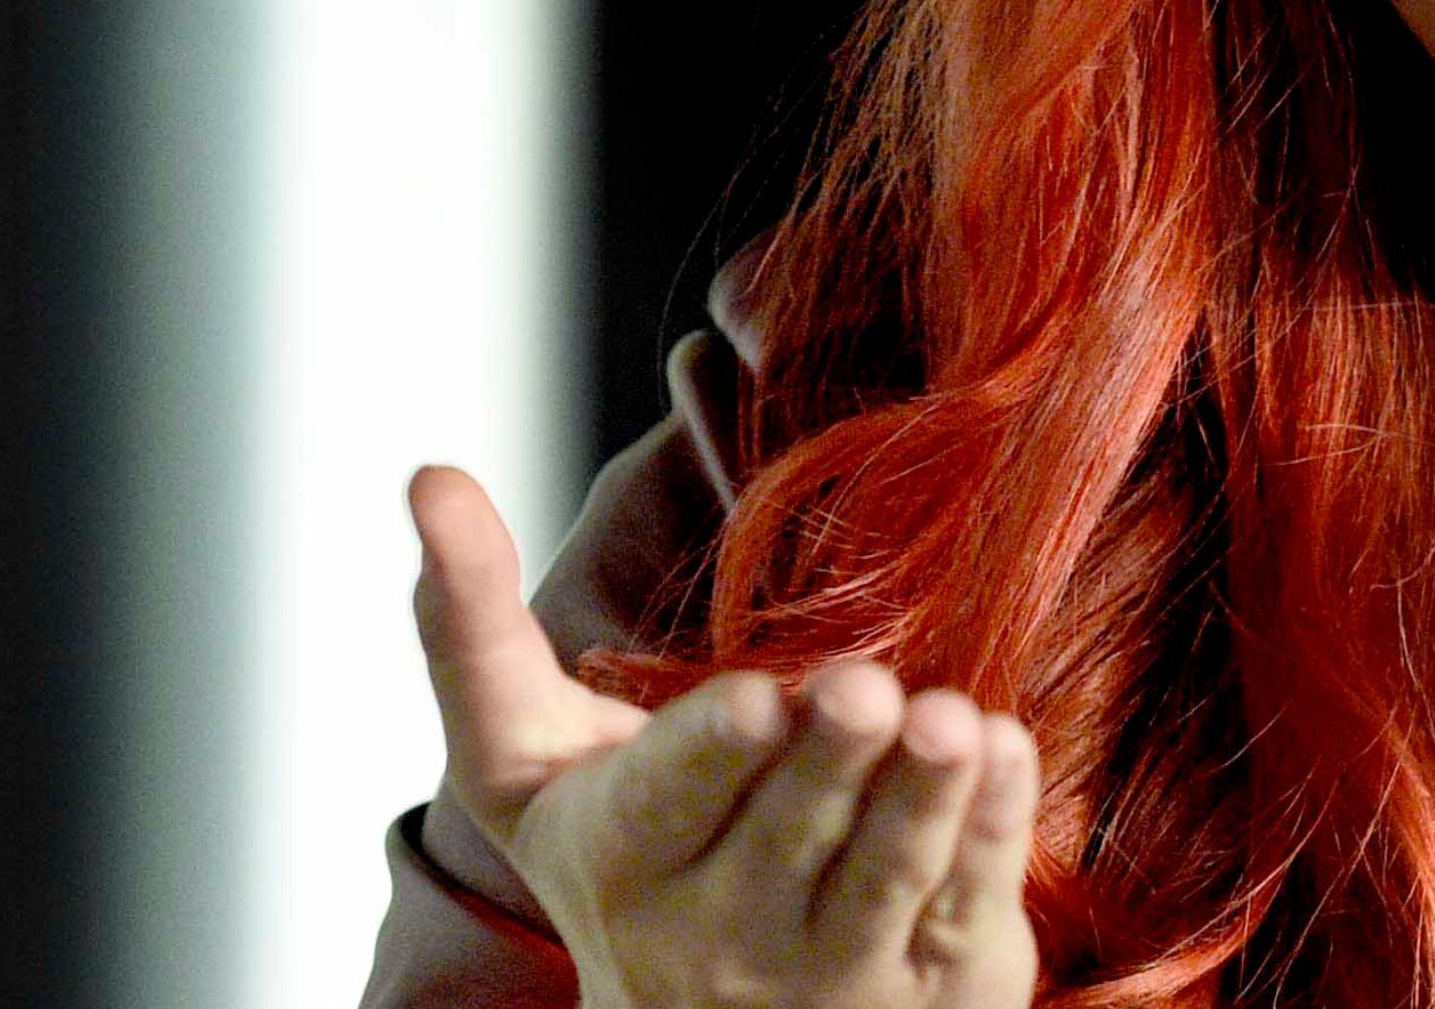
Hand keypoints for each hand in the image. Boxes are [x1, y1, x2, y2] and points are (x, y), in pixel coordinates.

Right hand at [410, 466, 1042, 1008]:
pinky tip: (1005, 752)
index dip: (710, 751)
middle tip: (863, 689)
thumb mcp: (518, 755)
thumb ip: (469, 622)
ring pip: (884, 877)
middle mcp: (720, 929)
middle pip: (786, 831)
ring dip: (924, 798)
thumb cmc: (617, 846)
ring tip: (954, 723)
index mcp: (620, 856)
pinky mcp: (928, 983)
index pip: (666, 801)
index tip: (753, 699)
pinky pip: (963, 905)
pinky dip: (991, 833)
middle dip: (828, 759)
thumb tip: (429, 476)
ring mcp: (830, 968)